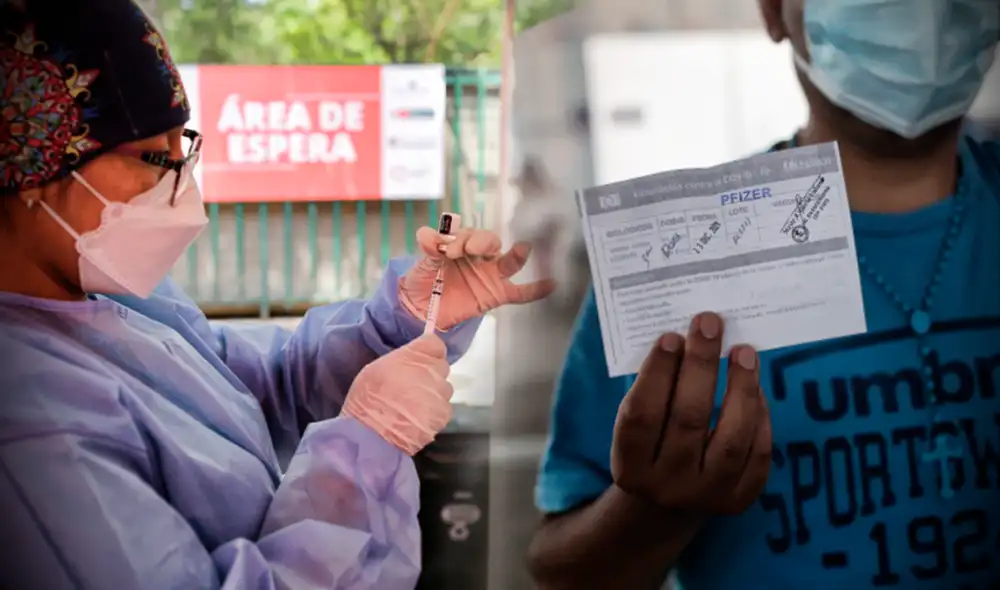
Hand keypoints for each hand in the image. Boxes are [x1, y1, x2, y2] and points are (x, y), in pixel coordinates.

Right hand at [341, 334, 453, 454]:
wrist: (370, 435)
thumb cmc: (366, 398)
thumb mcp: (378, 367)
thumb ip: (404, 359)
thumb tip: (415, 358)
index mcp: (414, 355)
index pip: (436, 344)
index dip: (429, 352)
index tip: (421, 359)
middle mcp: (432, 371)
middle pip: (441, 366)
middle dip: (430, 373)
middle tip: (413, 385)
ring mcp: (439, 394)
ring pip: (444, 388)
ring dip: (433, 393)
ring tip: (414, 405)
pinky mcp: (443, 415)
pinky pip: (443, 408)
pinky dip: (434, 412)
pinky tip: (418, 418)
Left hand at [399, 226, 556, 330]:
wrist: (421, 310)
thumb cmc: (424, 281)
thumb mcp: (422, 265)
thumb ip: (429, 250)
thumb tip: (426, 234)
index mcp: (461, 244)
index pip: (466, 234)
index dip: (459, 238)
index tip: (446, 250)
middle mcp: (479, 255)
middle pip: (489, 241)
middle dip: (482, 242)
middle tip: (469, 250)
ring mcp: (491, 274)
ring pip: (508, 262)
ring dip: (516, 256)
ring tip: (523, 249)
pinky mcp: (497, 294)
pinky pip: (520, 293)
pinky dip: (536, 290)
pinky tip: (551, 284)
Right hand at [611, 312, 771, 515]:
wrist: (665, 505)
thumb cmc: (647, 446)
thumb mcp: (633, 427)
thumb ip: (651, 392)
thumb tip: (684, 339)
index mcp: (629, 466)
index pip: (642, 416)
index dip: (656, 375)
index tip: (672, 336)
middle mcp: (666, 485)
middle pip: (688, 420)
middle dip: (700, 366)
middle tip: (709, 324)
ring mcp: (705, 496)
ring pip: (731, 439)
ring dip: (740, 388)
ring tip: (745, 352)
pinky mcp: (738, 500)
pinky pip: (757, 455)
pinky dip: (759, 416)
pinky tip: (755, 387)